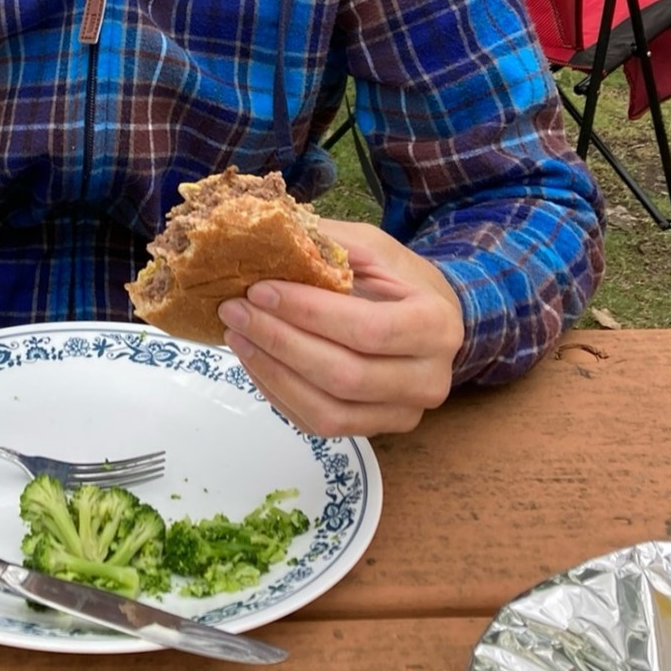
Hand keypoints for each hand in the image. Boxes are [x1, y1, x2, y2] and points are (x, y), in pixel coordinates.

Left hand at [216, 220, 464, 436]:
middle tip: (234, 311)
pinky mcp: (375, 430)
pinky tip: (254, 360)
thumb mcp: (371, 248)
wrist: (429, 320)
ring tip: (237, 336)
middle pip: (344, 375)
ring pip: (328, 410)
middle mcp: (428, 379)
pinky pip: (318, 424)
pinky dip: (278, 393)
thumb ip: (328, 247)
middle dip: (279, 342)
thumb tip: (269, 239)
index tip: (260, 290)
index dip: (308, 313)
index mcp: (435, 325)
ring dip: (272, 372)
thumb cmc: (398, 279)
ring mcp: (403, 413)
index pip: (367, 329)